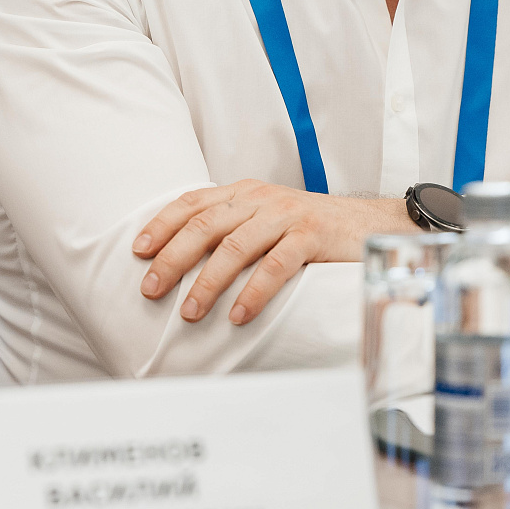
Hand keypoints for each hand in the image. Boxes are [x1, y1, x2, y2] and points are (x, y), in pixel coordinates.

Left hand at [132, 182, 412, 325]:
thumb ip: (231, 229)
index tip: (138, 251)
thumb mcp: (265, 219)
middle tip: (151, 288)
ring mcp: (287, 216)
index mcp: (243, 193)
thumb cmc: (309, 229)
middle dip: (173, 258)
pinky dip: (253, 292)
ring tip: (189, 312)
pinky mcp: (312, 237)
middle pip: (205, 226)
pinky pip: (275, 266)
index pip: (192, 203)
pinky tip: (238, 316)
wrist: (371, 222)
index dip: (162, 225)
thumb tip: (182, 260)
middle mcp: (260, 199)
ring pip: (235, 247)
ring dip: (207, 282)